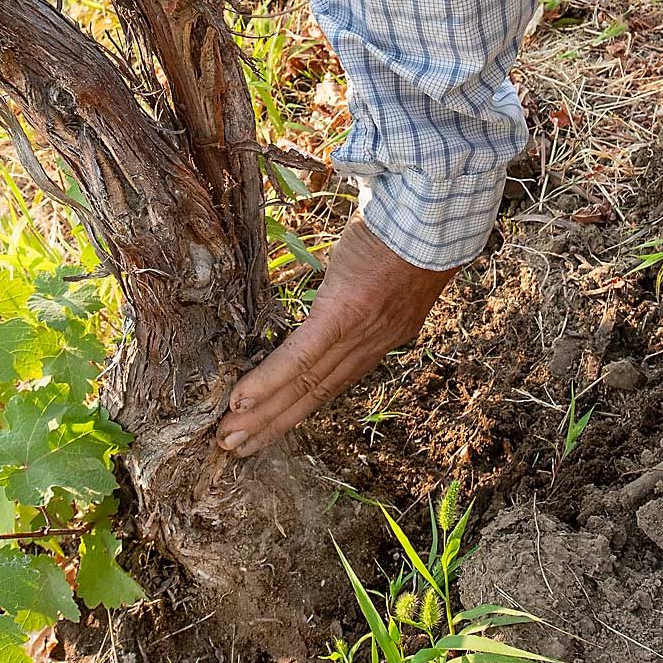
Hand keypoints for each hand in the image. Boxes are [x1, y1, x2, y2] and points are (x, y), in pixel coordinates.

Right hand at [217, 216, 458, 456]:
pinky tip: (241, 401)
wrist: (433, 215)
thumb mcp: (387, 271)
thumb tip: (341, 291)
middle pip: (315, 394)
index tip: (270, 426)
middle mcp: (371, 345)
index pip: (333, 381)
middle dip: (273, 424)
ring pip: (305, 384)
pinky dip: (269, 381)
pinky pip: (300, 356)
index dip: (299, 406)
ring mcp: (358, 333)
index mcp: (382, 336)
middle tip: (235, 447)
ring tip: (230, 438)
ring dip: (264, 415)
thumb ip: (364, 290)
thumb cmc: (409, 230)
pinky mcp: (343, 314)